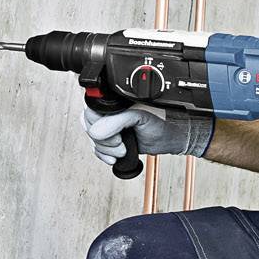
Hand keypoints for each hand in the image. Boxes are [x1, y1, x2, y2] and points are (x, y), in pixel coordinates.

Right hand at [83, 104, 212, 164]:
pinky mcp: (112, 141)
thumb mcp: (137, 118)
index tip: (114, 134)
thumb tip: (95, 132)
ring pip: (93, 141)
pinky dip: (105, 156)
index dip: (97, 126)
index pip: (90, 112)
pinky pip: (97, 149)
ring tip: (123, 148)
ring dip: (107, 149)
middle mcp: (109, 113)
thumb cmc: (159, 123)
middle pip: (89, 128)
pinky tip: (115, 156)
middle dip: (104, 140)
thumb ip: (115, 122)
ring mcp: (109, 127)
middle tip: (120, 141)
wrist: (169, 139)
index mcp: (113, 101)